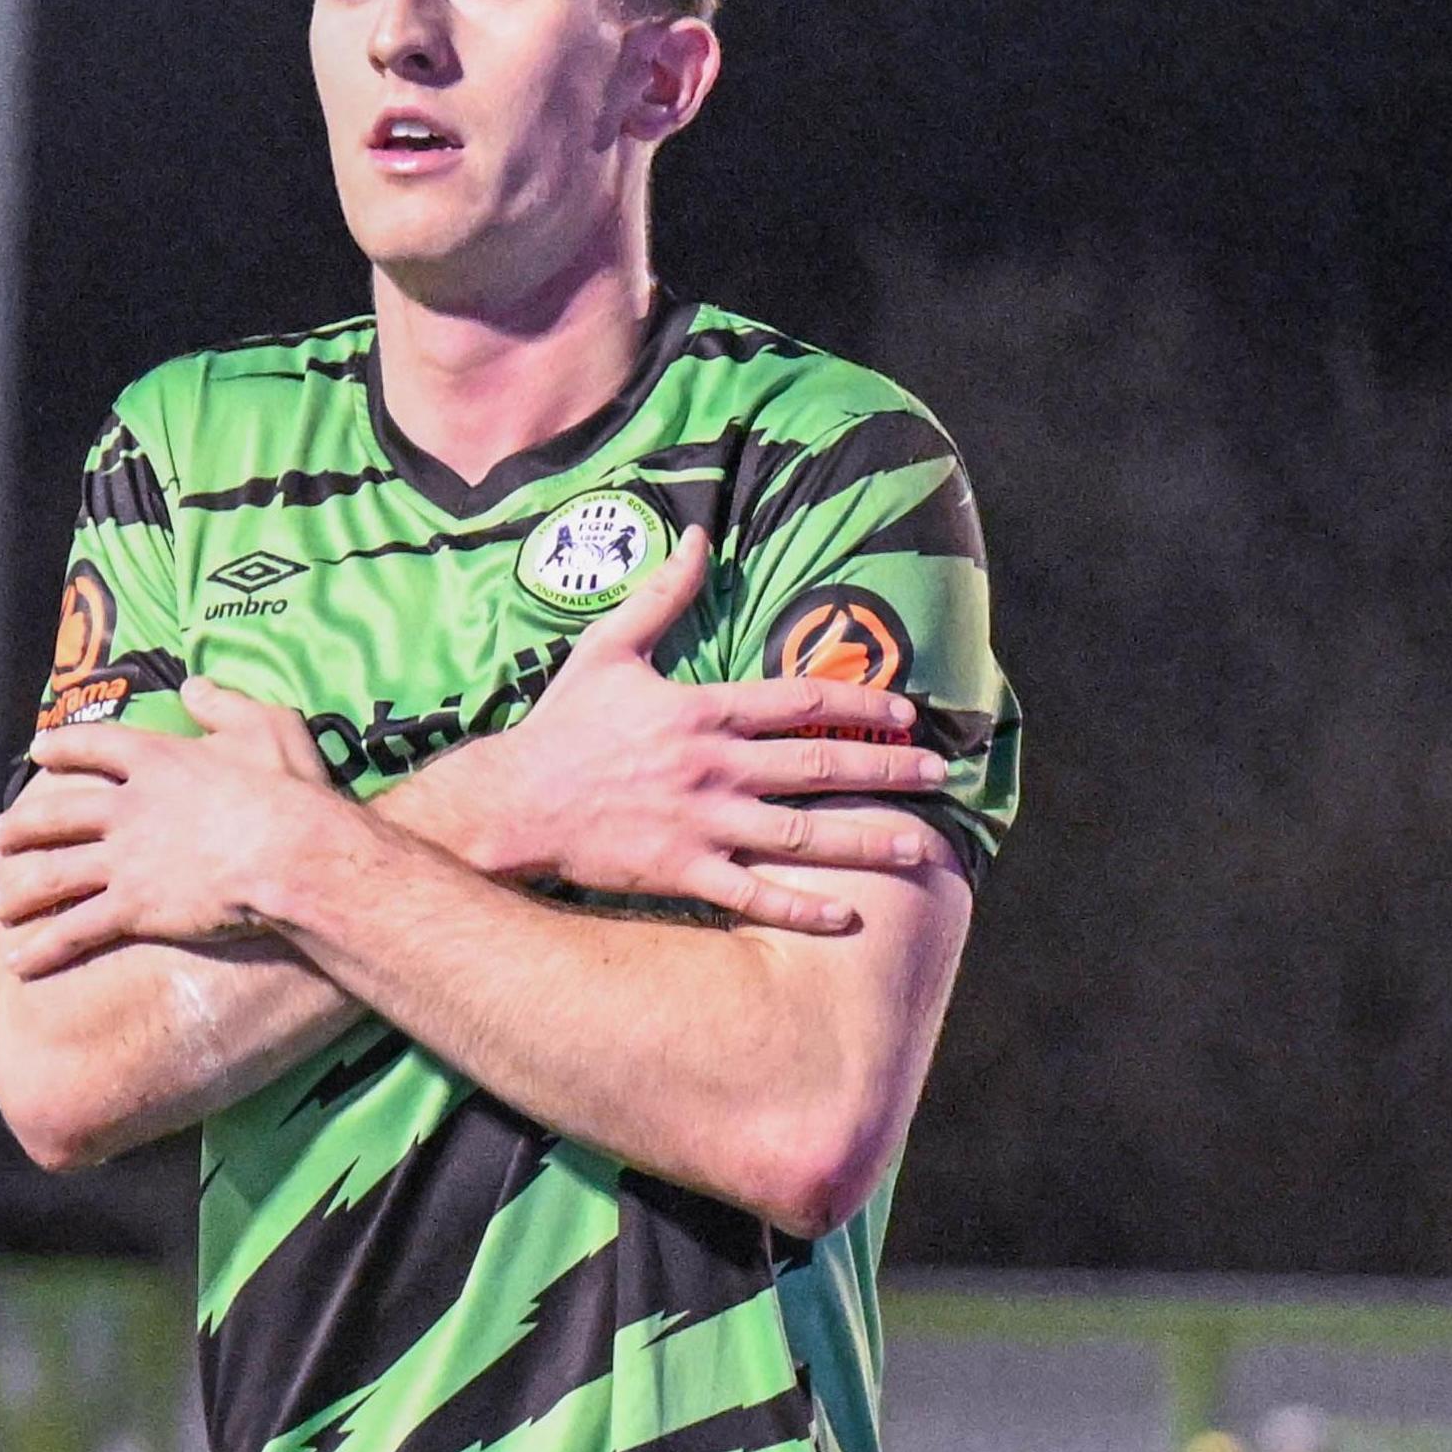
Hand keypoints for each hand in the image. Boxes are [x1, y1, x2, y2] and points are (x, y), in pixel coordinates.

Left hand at [0, 676, 343, 976]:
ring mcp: (125, 860)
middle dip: (22, 826)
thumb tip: (195, 686)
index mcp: (157, 760)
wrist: (289, 855)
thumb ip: (224, 704)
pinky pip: (78, 930)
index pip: (96, 746)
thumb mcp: (265, 726)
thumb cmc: (286, 791)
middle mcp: (128, 808)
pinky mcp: (133, 907)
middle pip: (58, 815)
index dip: (64, 746)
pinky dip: (46, 947)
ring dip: (21, 891)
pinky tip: (21, 963)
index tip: (39, 749)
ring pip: (56, 875)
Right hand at [464, 528, 950, 931]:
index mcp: (701, 710)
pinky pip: (752, 894)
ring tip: (922, 847)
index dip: (860, 703)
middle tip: (940, 776)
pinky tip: (847, 914)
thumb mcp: (608, 649)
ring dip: (867, 839)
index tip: (907, 711)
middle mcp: (712, 765)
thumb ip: (661, 596)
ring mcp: (699, 822)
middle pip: (817, 765)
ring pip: (800, 832)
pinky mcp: (679, 870)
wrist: (511, 802)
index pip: (799, 700)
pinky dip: (800, 905)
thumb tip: (697, 537)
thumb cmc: (560, 726)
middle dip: (886, 769)